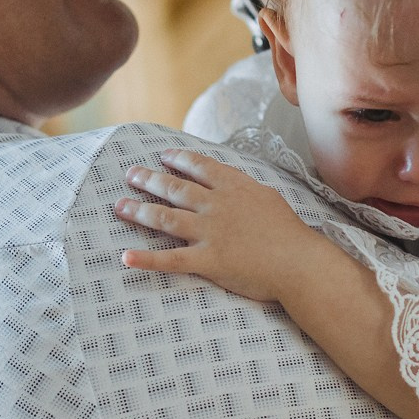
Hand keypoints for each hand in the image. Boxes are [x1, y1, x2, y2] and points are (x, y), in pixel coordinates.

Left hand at [116, 149, 324, 303]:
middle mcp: (217, 206)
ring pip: (165, 218)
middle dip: (149, 179)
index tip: (163, 155)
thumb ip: (244, 189)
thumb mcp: (268, 198)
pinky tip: (125, 257)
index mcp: (234, 188)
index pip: (200, 167)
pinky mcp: (208, 261)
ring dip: (139, 210)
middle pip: (175, 188)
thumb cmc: (290, 233)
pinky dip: (147, 259)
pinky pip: (171, 260)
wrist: (299, 262)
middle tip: (131, 174)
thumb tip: (231, 183)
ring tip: (120, 205)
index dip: (178, 159)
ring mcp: (210, 233)